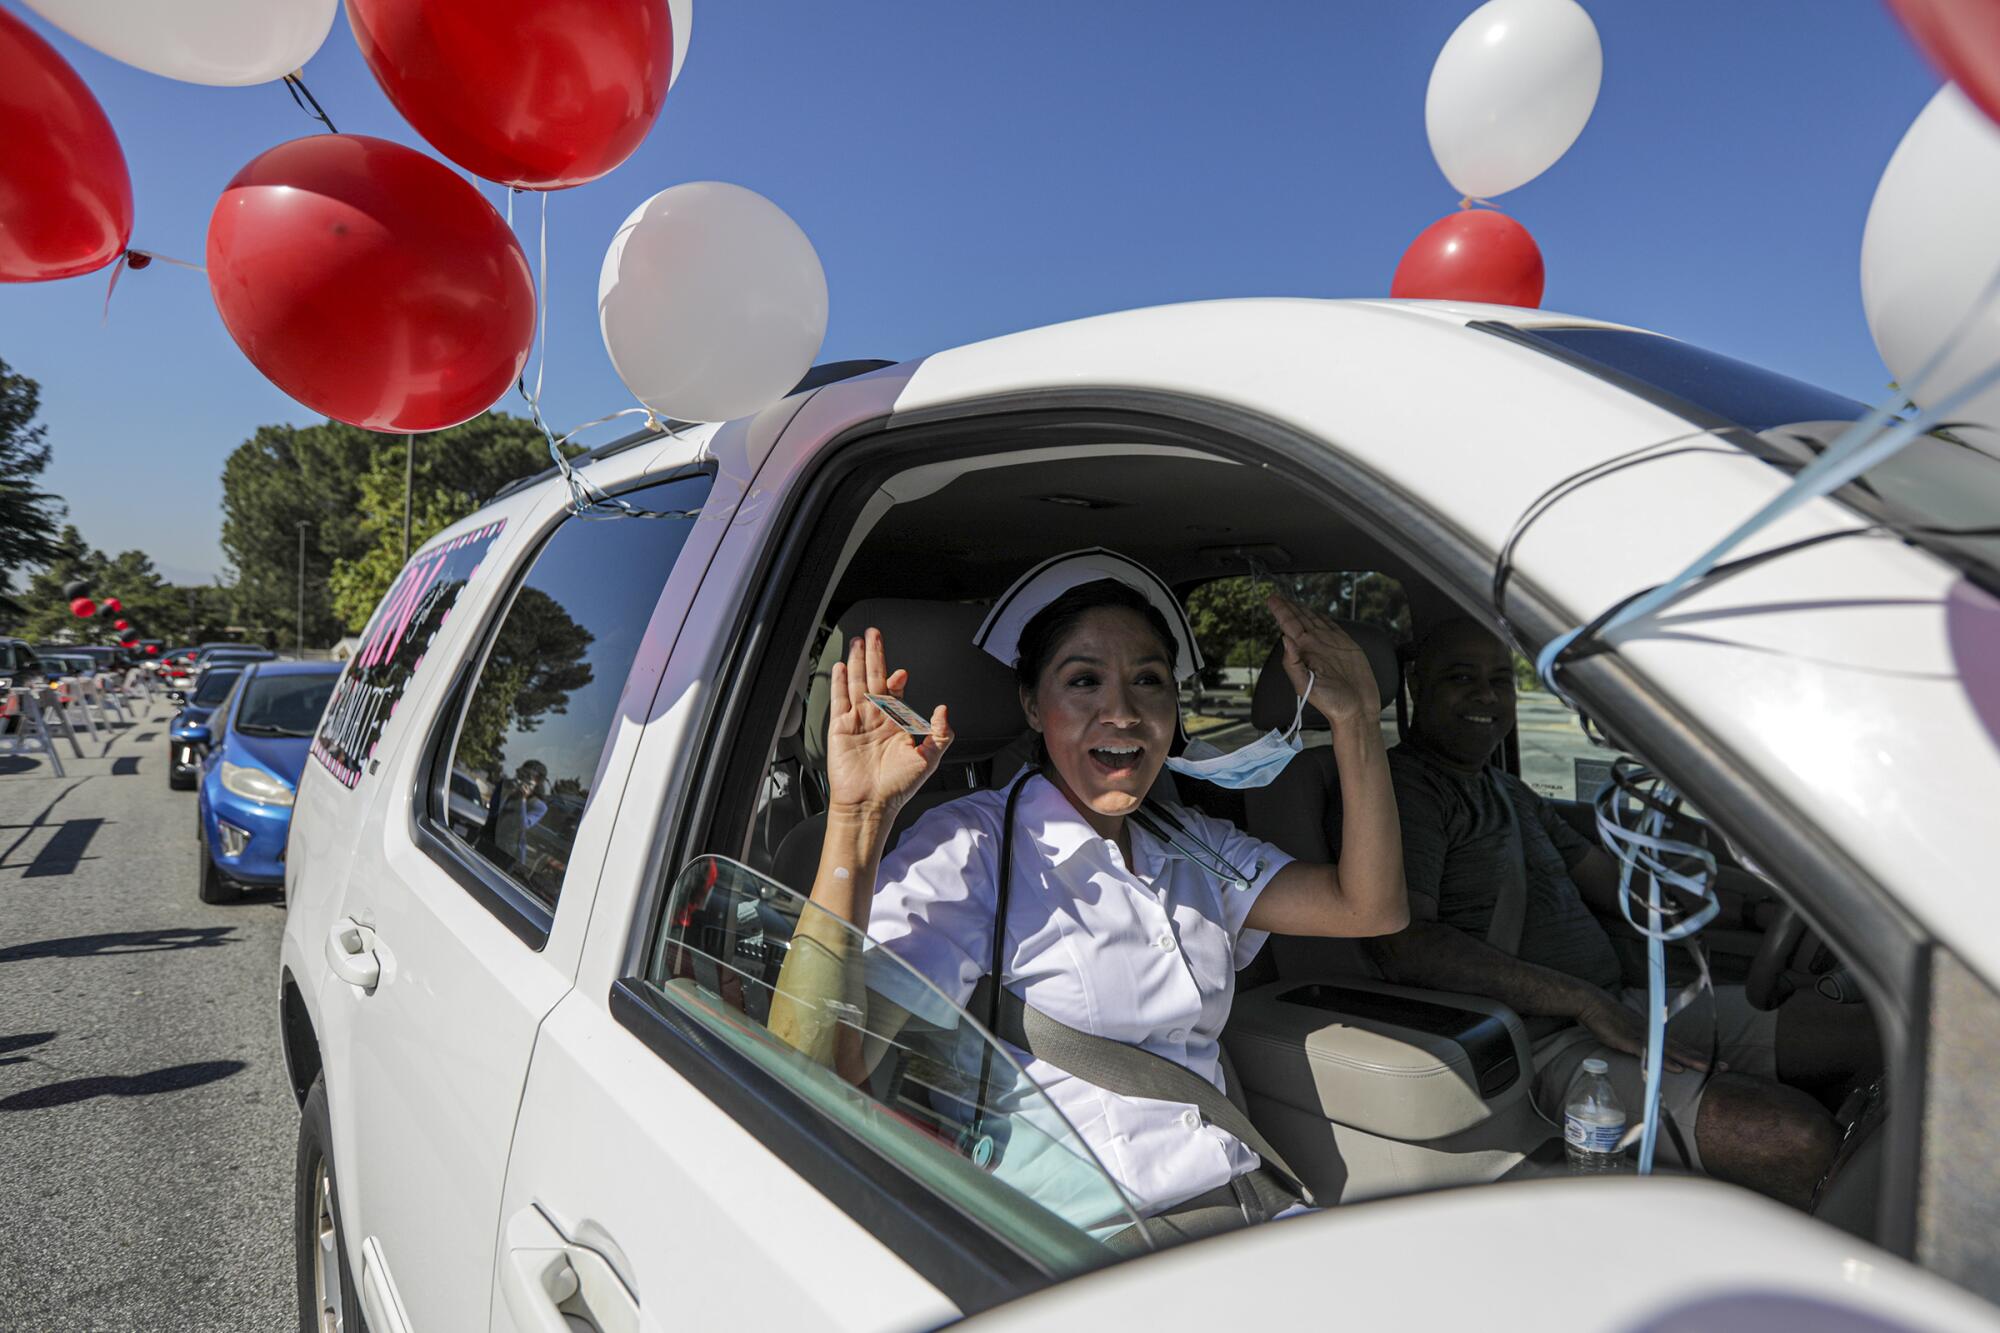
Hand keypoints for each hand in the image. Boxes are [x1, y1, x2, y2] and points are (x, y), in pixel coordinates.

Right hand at [825, 627, 953, 818]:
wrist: (870, 805)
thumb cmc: (897, 787)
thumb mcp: (928, 759)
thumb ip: (940, 734)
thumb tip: (943, 711)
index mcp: (896, 724)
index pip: (895, 692)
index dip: (897, 679)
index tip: (902, 672)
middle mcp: (876, 719)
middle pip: (874, 678)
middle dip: (874, 655)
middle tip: (874, 633)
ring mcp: (857, 721)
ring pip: (856, 683)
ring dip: (856, 662)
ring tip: (857, 641)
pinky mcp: (839, 728)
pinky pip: (839, 700)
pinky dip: (839, 682)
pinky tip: (840, 667)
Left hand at [1266, 594, 1378, 729]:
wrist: (1357, 710)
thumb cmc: (1332, 703)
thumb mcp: (1304, 685)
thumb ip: (1293, 663)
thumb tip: (1284, 639)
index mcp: (1304, 654)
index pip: (1289, 626)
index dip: (1280, 612)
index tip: (1272, 600)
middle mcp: (1316, 646)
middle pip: (1299, 620)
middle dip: (1288, 607)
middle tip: (1277, 596)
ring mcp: (1331, 644)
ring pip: (1314, 621)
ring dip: (1303, 610)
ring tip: (1291, 601)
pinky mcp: (1347, 646)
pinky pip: (1333, 626)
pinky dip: (1324, 617)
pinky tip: (1316, 613)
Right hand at [1575, 993, 1712, 1074]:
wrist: (1592, 1003)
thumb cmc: (1607, 1018)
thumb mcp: (1627, 1032)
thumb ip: (1640, 1043)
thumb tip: (1650, 1053)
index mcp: (1653, 1033)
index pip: (1680, 1047)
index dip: (1698, 1055)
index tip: (1716, 1063)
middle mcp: (1653, 1034)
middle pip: (1682, 1049)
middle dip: (1704, 1059)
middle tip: (1725, 1067)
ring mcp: (1643, 1037)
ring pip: (1672, 1051)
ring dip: (1691, 1060)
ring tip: (1708, 1069)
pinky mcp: (1630, 1041)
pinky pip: (1651, 1053)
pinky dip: (1664, 1060)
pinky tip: (1676, 1068)